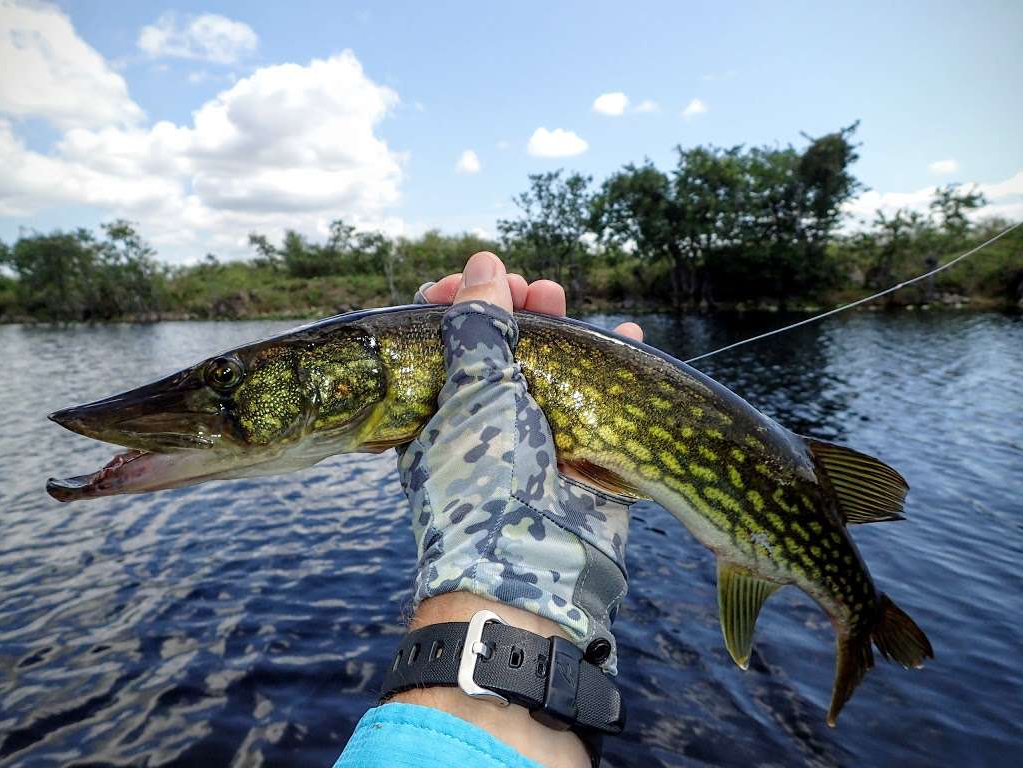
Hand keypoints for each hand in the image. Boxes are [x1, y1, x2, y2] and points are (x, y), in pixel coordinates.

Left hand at [399, 252, 639, 669]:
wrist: (530, 568)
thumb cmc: (483, 479)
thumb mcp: (473, 392)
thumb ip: (478, 327)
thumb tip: (481, 265)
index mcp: (438, 406)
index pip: (441, 339)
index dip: (458, 300)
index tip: (475, 279)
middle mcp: (483, 417)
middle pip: (499, 345)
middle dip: (516, 309)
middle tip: (533, 290)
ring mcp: (531, 434)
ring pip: (548, 366)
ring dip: (561, 329)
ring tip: (565, 300)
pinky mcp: (577, 452)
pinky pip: (594, 398)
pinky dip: (610, 366)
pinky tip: (625, 335)